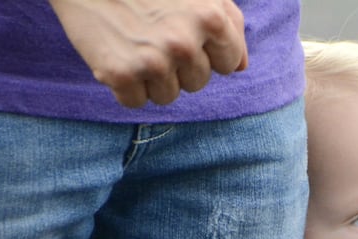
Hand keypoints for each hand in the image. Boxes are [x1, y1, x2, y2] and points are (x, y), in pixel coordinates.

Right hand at [48, 0, 247, 107]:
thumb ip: (227, 21)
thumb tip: (242, 66)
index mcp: (210, 19)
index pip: (229, 64)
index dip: (207, 51)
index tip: (184, 33)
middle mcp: (184, 43)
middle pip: (197, 83)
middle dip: (179, 64)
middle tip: (152, 33)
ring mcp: (152, 61)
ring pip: (167, 96)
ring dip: (152, 77)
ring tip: (134, 42)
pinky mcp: (119, 74)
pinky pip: (134, 102)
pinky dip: (124, 85)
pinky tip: (115, 53)